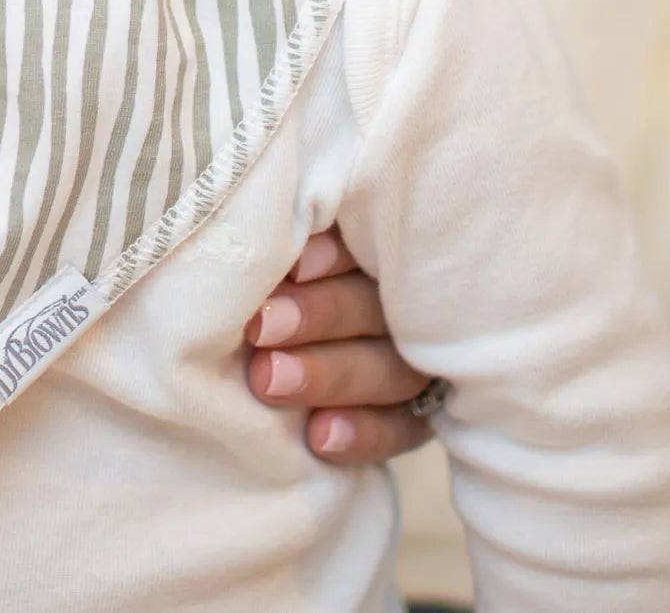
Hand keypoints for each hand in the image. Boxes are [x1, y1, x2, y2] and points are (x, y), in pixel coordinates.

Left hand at [244, 228, 437, 463]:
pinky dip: (363, 433)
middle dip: (319, 316)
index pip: (365, 246)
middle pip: (375, 306)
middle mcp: (400, 302)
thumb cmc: (254, 287)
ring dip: (330, 375)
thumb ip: (283, 244)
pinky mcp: (416, 416)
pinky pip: (402, 428)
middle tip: (261, 330)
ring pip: (390, 368)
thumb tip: (258, 231)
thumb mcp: (270, 252)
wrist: (253, 368)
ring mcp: (415, 361)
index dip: (334, 255)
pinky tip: (320, 437)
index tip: (294, 268)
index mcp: (369, 247)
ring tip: (270, 382)